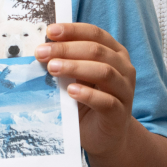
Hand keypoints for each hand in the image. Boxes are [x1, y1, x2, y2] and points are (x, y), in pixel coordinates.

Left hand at [36, 23, 141, 156]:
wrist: (104, 136)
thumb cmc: (88, 102)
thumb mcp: (77, 77)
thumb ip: (67, 62)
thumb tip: (42, 48)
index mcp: (114, 53)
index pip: (95, 34)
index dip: (72, 30)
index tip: (50, 31)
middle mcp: (124, 68)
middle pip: (97, 51)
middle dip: (66, 49)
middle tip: (42, 53)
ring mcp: (125, 91)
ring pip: (104, 72)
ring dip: (75, 67)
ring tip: (52, 68)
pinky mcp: (120, 113)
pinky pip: (106, 101)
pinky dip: (87, 94)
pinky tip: (71, 91)